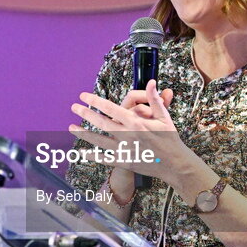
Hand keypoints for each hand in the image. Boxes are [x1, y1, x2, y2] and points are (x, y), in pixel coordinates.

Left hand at [68, 79, 194, 184]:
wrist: (175, 164)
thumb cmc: (170, 138)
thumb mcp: (164, 117)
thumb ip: (155, 99)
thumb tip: (151, 82)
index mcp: (136, 122)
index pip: (110, 108)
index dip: (95, 101)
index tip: (84, 96)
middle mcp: (127, 135)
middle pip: (100, 122)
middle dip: (85, 114)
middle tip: (74, 107)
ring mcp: (124, 150)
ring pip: (99, 141)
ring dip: (83, 134)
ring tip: (71, 128)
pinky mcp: (124, 162)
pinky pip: (104, 159)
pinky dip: (92, 156)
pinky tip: (82, 152)